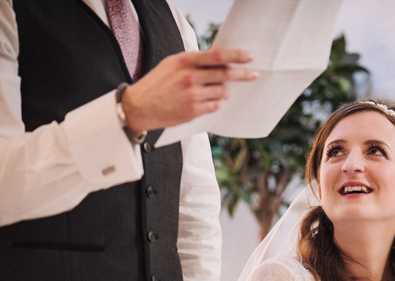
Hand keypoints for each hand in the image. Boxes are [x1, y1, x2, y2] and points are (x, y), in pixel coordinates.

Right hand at [121, 48, 257, 135]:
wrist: (140, 106)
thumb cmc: (158, 84)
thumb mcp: (173, 65)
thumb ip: (194, 63)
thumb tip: (219, 62)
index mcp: (185, 60)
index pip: (217, 55)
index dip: (236, 56)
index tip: (249, 57)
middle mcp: (190, 76)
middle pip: (225, 74)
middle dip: (242, 74)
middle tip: (254, 75)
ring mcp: (191, 94)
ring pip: (222, 92)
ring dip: (223, 93)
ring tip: (215, 93)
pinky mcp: (192, 111)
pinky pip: (214, 106)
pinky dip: (214, 105)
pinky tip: (205, 104)